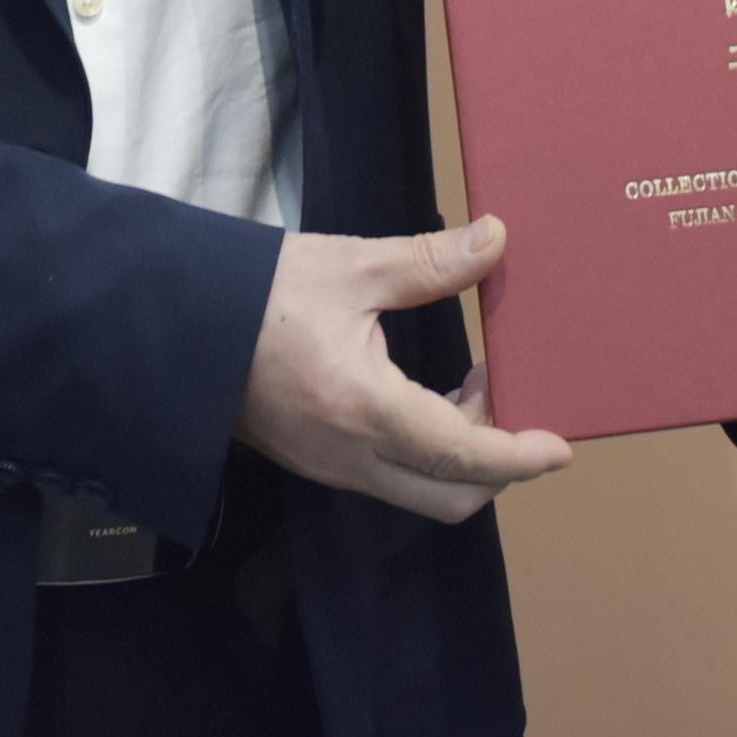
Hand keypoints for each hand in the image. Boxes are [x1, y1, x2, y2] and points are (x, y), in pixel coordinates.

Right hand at [237, 218, 574, 521]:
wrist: (176, 328)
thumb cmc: (259, 293)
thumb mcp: (349, 267)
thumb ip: (428, 262)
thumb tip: (496, 239)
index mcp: (365, 408)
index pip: (463, 454)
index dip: (519, 457)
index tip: (561, 445)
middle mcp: (352, 457)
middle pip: (451, 497)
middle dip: (499, 463)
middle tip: (516, 399)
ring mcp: (333, 469)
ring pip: (423, 493)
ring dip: (465, 456)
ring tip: (473, 382)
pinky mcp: (320, 465)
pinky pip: (394, 480)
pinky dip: (431, 453)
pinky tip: (432, 394)